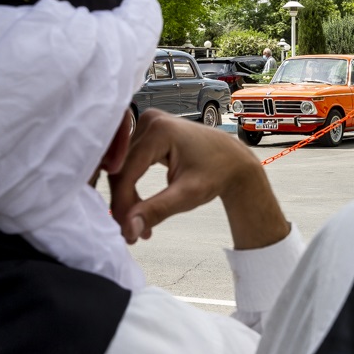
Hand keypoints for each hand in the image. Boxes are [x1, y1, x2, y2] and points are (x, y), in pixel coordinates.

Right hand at [108, 109, 289, 249]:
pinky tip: (140, 208)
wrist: (233, 161)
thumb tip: (129, 229)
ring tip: (139, 225)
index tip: (126, 231)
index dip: (122, 204)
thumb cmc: (217, 174)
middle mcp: (150, 120)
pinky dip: (132, 185)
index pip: (125, 171)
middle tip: (132, 232)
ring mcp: (148, 123)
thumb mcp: (188, 195)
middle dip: (124, 202)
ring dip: (126, 197)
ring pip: (122, 167)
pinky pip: (129, 161)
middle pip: (120, 168)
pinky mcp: (148, 131)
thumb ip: (157, 210)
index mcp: (159, 130)